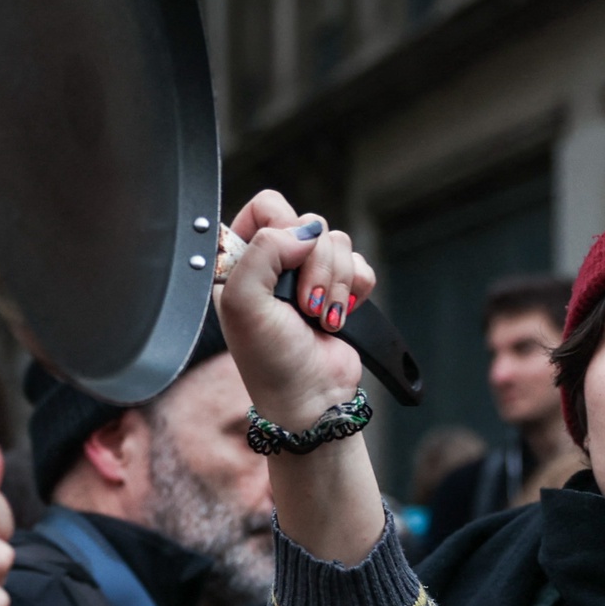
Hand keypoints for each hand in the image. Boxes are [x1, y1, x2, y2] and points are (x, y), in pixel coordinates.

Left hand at [219, 189, 376, 431]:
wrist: (312, 399)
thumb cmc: (269, 360)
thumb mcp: (243, 303)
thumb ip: (262, 250)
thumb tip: (304, 232)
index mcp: (243, 259)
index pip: (267, 206)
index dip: (282, 227)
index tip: (282, 261)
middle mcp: (277, 263)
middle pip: (310, 222)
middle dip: (314, 265)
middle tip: (302, 303)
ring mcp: (311, 276)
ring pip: (339, 242)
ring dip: (335, 284)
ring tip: (319, 318)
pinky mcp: (342, 291)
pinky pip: (361, 264)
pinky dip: (356, 290)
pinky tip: (339, 317)